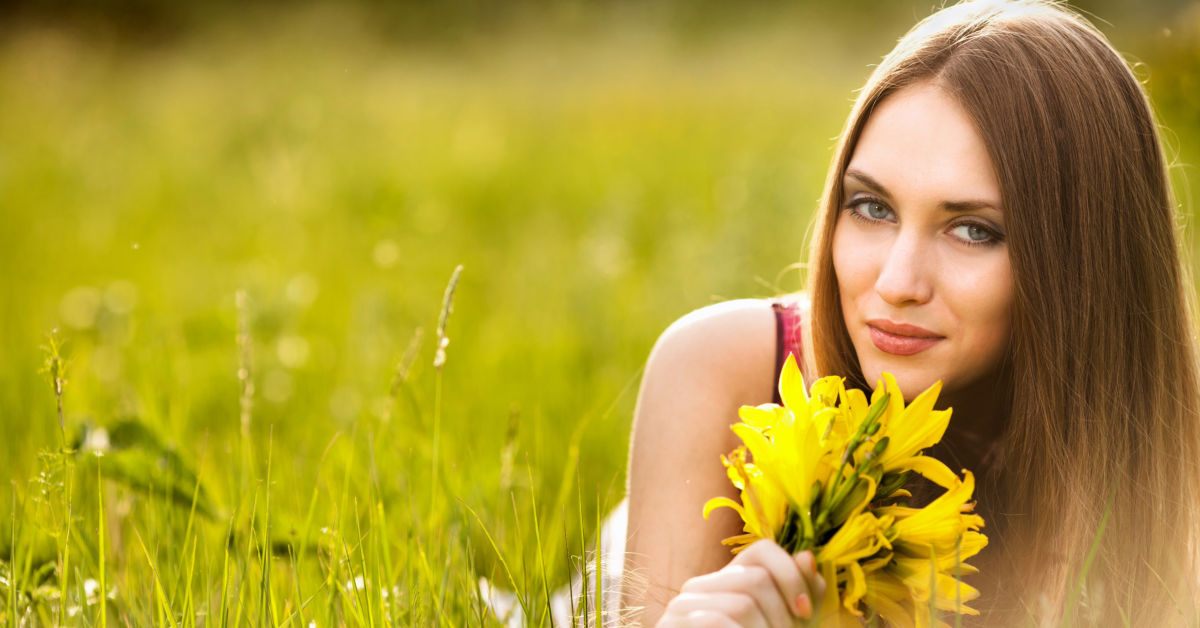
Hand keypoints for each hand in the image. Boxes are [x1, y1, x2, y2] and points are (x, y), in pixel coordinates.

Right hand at [656, 539, 825, 626]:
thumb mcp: (784, 624)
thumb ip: (799, 595)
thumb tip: (807, 557)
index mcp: (726, 581)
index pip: (764, 550)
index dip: (791, 576)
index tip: (806, 612)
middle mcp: (700, 586)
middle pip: (757, 579)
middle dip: (783, 616)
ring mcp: (681, 606)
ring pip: (742, 604)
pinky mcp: (670, 625)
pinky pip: (717, 622)